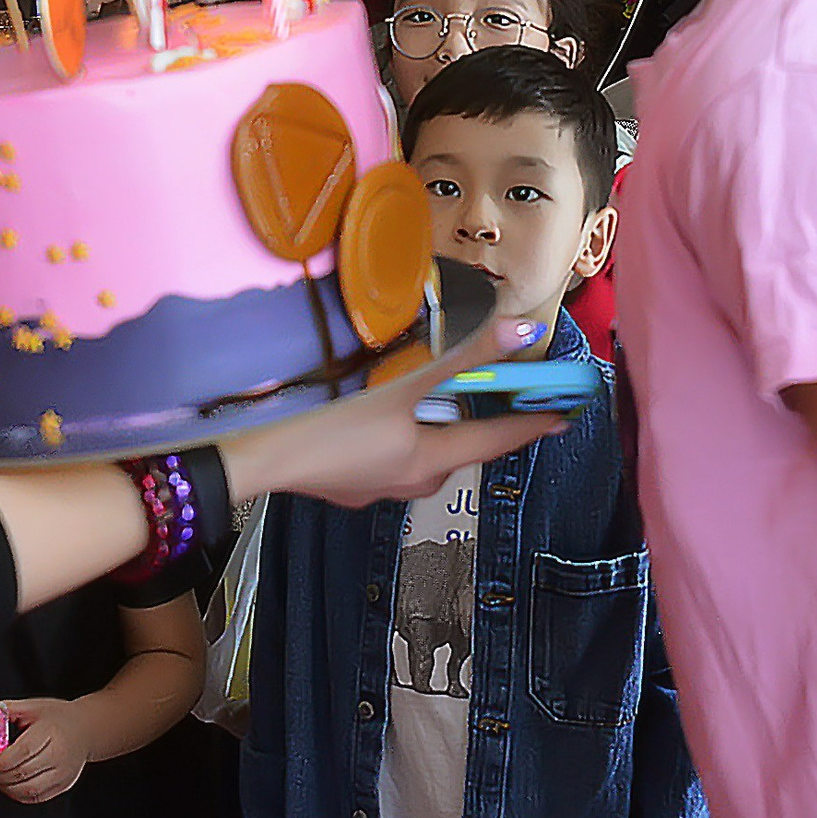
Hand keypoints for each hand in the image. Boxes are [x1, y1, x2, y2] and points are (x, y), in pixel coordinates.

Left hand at [0, 698, 90, 804]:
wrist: (86, 729)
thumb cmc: (58, 717)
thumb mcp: (31, 707)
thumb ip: (4, 709)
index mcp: (51, 733)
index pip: (21, 753)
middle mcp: (59, 757)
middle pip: (22, 775)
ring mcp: (62, 775)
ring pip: (27, 791)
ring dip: (5, 787)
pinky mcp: (62, 786)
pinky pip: (35, 798)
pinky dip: (17, 794)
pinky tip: (9, 783)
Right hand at [221, 316, 565, 508]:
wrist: (256, 459)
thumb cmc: (327, 424)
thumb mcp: (401, 383)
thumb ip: (461, 356)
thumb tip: (518, 332)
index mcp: (427, 460)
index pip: (493, 442)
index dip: (529, 426)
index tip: (559, 420)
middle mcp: (405, 480)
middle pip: (454, 452)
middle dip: (472, 427)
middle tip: (486, 398)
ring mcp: (371, 485)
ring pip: (416, 456)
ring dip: (427, 430)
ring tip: (422, 398)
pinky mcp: (342, 482)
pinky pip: (383, 458)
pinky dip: (391, 435)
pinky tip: (370, 416)